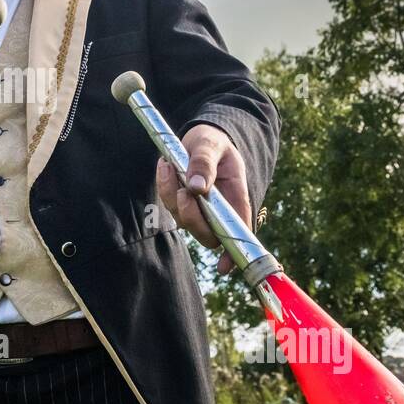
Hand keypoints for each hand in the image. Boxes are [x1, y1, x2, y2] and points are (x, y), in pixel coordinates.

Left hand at [155, 123, 251, 274]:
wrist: (202, 137)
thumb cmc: (214, 142)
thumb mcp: (211, 144)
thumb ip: (204, 163)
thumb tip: (197, 188)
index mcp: (236, 199)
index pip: (239, 232)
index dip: (233, 253)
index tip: (223, 266)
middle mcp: (218, 210)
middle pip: (207, 233)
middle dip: (192, 217)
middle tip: (184, 190)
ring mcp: (199, 209)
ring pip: (184, 219)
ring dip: (172, 196)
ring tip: (170, 165)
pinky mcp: (181, 203)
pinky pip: (169, 203)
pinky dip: (164, 187)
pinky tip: (165, 165)